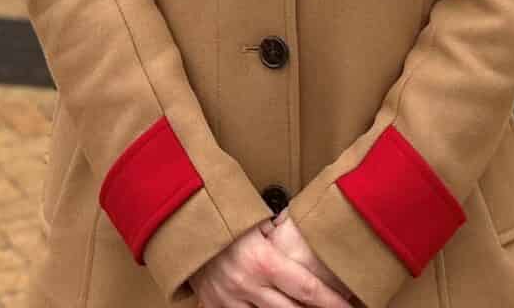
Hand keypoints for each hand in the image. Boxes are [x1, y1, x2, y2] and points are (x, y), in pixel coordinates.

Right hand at [188, 220, 355, 307]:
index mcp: (264, 261)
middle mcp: (248, 286)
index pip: (308, 290)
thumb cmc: (224, 215)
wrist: (181, 222)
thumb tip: (312, 230)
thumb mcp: (256, 219)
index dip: (333, 303)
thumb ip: (281, 232)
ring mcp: (229, 300)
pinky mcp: (214, 307)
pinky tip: (269, 307)